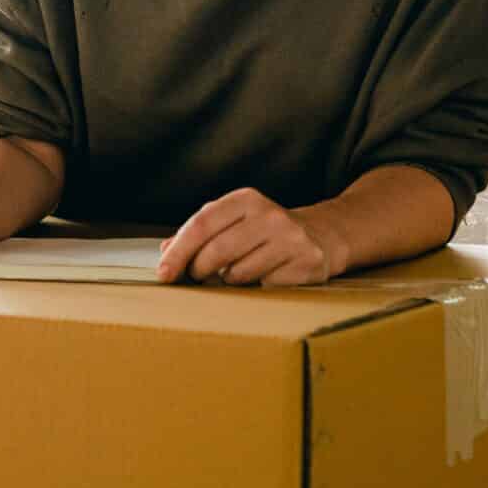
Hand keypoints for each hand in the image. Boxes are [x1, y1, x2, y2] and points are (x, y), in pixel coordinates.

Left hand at [155, 188, 347, 285]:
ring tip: (237, 273)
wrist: (323, 236)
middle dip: (198, 270)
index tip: (164, 273)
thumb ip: (200, 233)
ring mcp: (291, 240)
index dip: (179, 250)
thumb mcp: (234, 221)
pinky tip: (265, 276)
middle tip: (196, 278)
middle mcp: (270, 215)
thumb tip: (165, 250)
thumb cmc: (266, 232)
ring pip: (239, 273)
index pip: (202, 223)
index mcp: (246, 200)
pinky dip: (256, 287)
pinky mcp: (306, 264)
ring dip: (228, 281)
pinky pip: (264, 286)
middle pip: (217, 251)